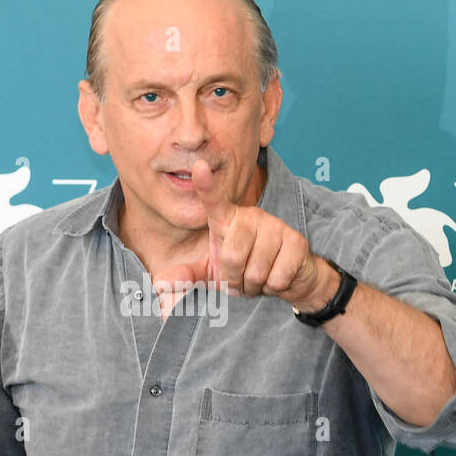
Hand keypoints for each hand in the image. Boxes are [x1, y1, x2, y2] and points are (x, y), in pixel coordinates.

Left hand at [152, 159, 335, 310]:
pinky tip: (277, 278)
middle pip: (232, 257)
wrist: (288, 277)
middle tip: (242, 280)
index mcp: (227, 220)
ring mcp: (276, 226)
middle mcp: (251, 216)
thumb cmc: (244, 269)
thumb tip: (159, 284)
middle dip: (235, 281)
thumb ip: (187, 275)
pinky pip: (276, 279)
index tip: (198, 166)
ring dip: (254, 287)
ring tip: (259, 278)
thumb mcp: (212, 272)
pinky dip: (273, 289)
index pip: (214, 200)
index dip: (206, 184)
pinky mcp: (296, 242)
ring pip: (255, 272)